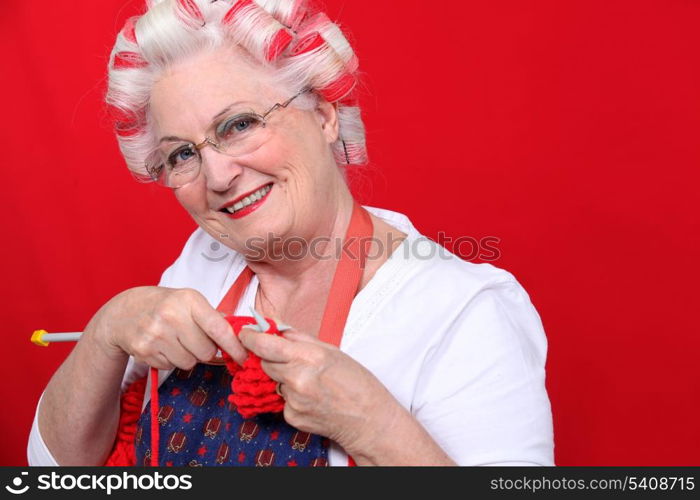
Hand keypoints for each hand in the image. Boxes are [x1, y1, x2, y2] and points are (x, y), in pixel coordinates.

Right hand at [86, 286, 247, 368]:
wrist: (124, 312)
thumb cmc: (165, 305)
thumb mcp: (189, 301)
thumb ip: (213, 317)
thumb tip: (240, 336)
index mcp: (189, 300)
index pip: (218, 327)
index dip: (233, 346)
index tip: (243, 357)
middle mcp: (171, 316)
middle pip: (205, 351)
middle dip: (204, 350)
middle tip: (193, 338)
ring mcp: (156, 334)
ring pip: (189, 362)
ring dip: (187, 356)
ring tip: (176, 340)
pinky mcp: (144, 351)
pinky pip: (171, 366)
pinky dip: (170, 360)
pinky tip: (162, 345)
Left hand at [238, 327, 402, 456]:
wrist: (369, 419)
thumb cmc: (357, 382)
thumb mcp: (331, 350)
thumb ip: (298, 337)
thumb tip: (274, 325)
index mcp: (309, 356)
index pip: (264, 344)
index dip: (250, 337)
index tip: (245, 333)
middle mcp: (297, 378)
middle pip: (265, 363)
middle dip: (271, 358)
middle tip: (291, 360)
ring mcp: (293, 400)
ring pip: (274, 381)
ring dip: (284, 378)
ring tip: (310, 382)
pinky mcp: (292, 417)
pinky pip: (282, 400)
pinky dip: (292, 397)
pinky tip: (312, 398)